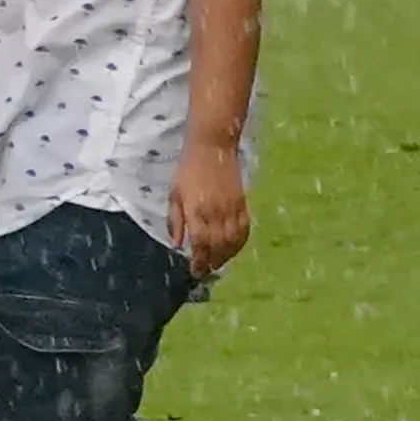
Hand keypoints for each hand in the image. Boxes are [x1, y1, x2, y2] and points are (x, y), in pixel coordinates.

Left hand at [170, 139, 251, 275]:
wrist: (212, 149)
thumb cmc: (188, 171)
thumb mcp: (174, 194)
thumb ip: (176, 221)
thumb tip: (177, 245)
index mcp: (196, 210)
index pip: (200, 243)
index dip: (199, 260)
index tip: (195, 271)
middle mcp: (216, 213)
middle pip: (218, 246)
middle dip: (212, 261)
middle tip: (207, 271)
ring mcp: (232, 209)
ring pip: (233, 241)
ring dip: (227, 256)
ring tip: (218, 264)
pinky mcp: (243, 204)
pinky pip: (245, 229)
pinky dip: (240, 243)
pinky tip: (234, 249)